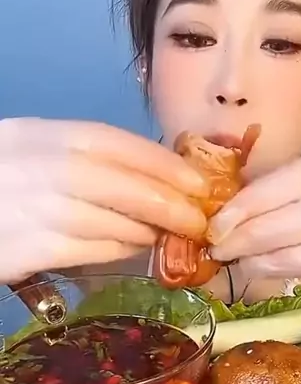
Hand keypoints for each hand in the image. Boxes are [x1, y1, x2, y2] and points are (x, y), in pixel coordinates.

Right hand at [0, 118, 208, 284]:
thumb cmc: (0, 182)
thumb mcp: (30, 152)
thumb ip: (80, 159)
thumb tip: (149, 176)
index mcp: (40, 134)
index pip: (113, 141)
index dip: (162, 161)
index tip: (197, 179)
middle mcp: (38, 166)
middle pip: (120, 183)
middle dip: (168, 201)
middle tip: (198, 217)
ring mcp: (32, 208)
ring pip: (109, 220)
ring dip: (147, 229)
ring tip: (169, 235)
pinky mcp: (27, 248)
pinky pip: (88, 250)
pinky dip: (118, 250)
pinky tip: (133, 249)